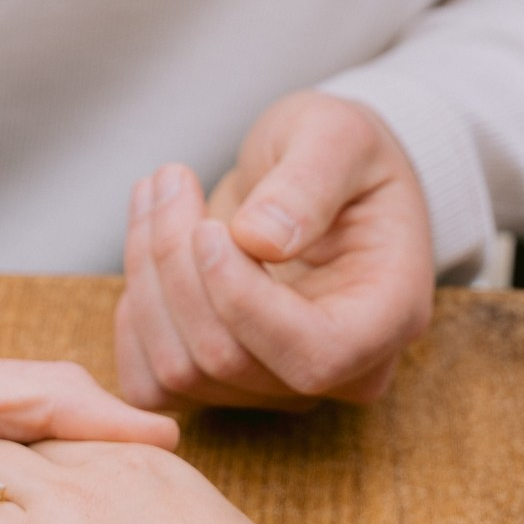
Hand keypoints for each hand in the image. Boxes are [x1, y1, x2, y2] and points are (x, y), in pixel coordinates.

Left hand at [112, 91, 436, 412]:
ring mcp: (278, 386)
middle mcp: (339, 371)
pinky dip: (134, 319)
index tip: (208, 228)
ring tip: (155, 192)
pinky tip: (146, 251)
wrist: (318, 172)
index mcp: (388, 315)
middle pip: (229, 358)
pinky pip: (152, 383)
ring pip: (180, 371)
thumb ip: (308, 183)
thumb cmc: (341, 151)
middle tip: (169, 178)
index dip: (244, 301)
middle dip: (179, 266)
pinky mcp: (223, 384)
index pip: (313, 353)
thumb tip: (260, 240)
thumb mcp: (339, 136)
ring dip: (147, 278)